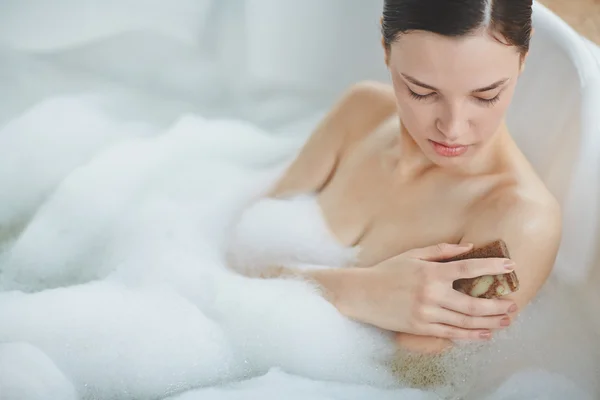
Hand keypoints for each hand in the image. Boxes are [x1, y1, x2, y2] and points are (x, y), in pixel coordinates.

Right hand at [336, 243, 516, 340]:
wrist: (361, 294)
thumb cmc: (387, 271)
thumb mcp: (413, 254)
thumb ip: (441, 251)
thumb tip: (469, 248)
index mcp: (431, 272)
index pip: (469, 269)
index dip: (492, 267)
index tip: (510, 266)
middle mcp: (431, 294)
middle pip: (473, 303)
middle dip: (497, 305)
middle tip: (514, 304)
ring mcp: (426, 313)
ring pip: (465, 322)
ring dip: (489, 322)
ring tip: (506, 321)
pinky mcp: (420, 327)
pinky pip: (451, 333)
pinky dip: (470, 335)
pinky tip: (485, 334)